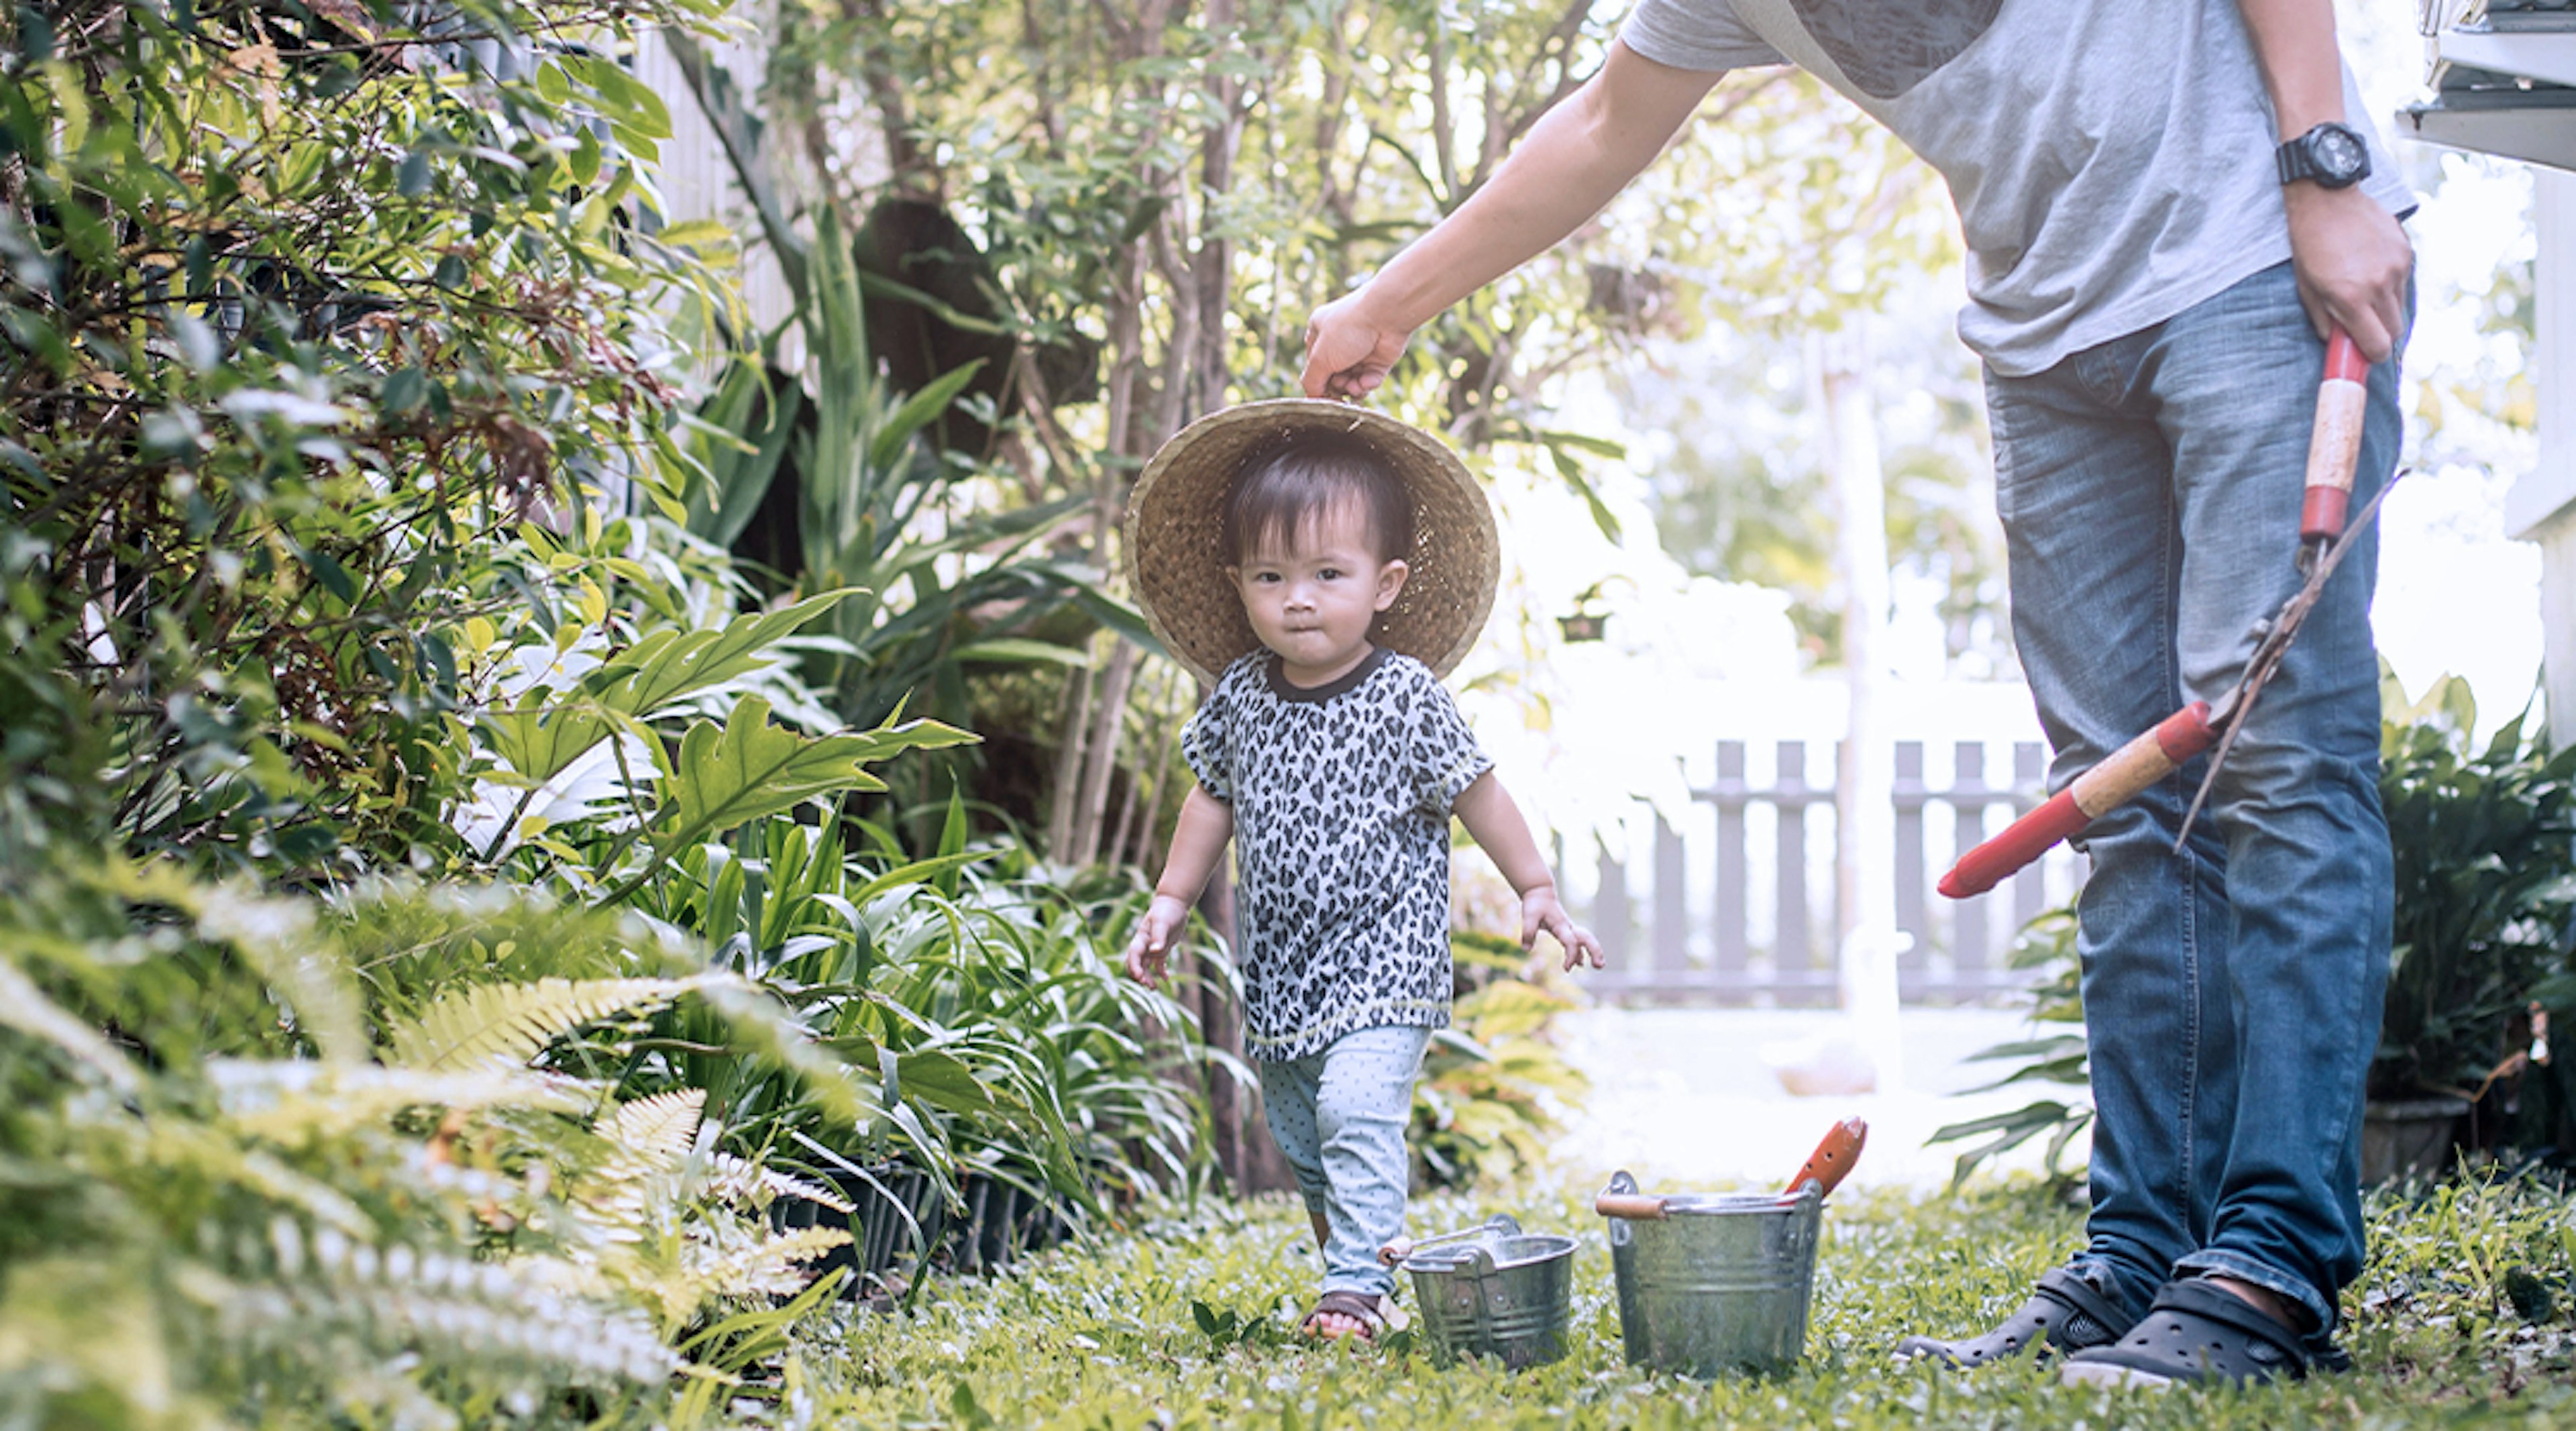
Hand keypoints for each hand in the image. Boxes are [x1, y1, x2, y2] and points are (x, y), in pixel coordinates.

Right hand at [1124, 893, 1189, 987]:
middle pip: (1136, 963)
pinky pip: (1158, 964)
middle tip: (1147, 985)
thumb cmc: (1167, 911)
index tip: (1139, 977)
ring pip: (1146, 967)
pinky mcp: (1161, 950)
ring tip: (1153, 988)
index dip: (1134, 966)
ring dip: (1147, 977)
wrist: (1174, 904)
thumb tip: (1155, 951)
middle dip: (1138, 975)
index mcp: (1141, 938)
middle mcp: (1144, 945)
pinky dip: (1160, 972)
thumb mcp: (1163, 922)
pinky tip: (1165, 979)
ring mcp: (1152, 948)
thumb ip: (1159, 937)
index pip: (1133, 955)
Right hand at [1300, 288, 1414, 399]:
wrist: (1386, 315)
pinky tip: (1367, 382)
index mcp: (1319, 335)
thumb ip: (1311, 382)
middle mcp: (1339, 342)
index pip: (1314, 368)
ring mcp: (1360, 351)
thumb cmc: (1348, 329)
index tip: (1322, 395)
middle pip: (1334, 378)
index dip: (1318, 384)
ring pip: (1353, 382)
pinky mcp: (1379, 359)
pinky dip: (1368, 384)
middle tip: (1342, 386)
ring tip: (1356, 388)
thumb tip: (1312, 399)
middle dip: (1338, 387)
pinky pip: (1370, 379)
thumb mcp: (1320, 358)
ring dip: (1353, 389)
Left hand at [1520, 886, 1604, 972]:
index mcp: (1561, 925)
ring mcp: (1569, 928)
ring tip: (1599, 966)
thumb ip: (1528, 932)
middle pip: (1587, 939)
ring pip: (1586, 939)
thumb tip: (1526, 950)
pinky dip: (1581, 952)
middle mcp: (1568, 927)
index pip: (1571, 942)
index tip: (1566, 969)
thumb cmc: (1535, 904)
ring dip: (1594, 951)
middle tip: (1599, 966)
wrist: (1539, 892)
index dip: (1571, 955)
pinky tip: (1580, 963)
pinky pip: (1578, 942)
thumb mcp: (1528, 917)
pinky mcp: (1566, 930)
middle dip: (1595, 951)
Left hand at [2283, 183, 2412, 363]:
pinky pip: (2403, 281)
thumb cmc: (2309, 247)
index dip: (2372, 355)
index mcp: (2351, 298)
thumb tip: (2340, 344)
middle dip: (2381, 334)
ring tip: (2362, 289)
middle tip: (2363, 325)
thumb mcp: (2306, 289)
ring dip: (2385, 308)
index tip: (2365, 353)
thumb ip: (2325, 322)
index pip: (2378, 345)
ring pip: (2400, 306)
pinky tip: (2371, 267)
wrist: (2326, 199)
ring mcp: (2396, 267)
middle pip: (2396, 330)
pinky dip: (2390, 284)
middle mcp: (2379, 285)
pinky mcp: (2406, 251)